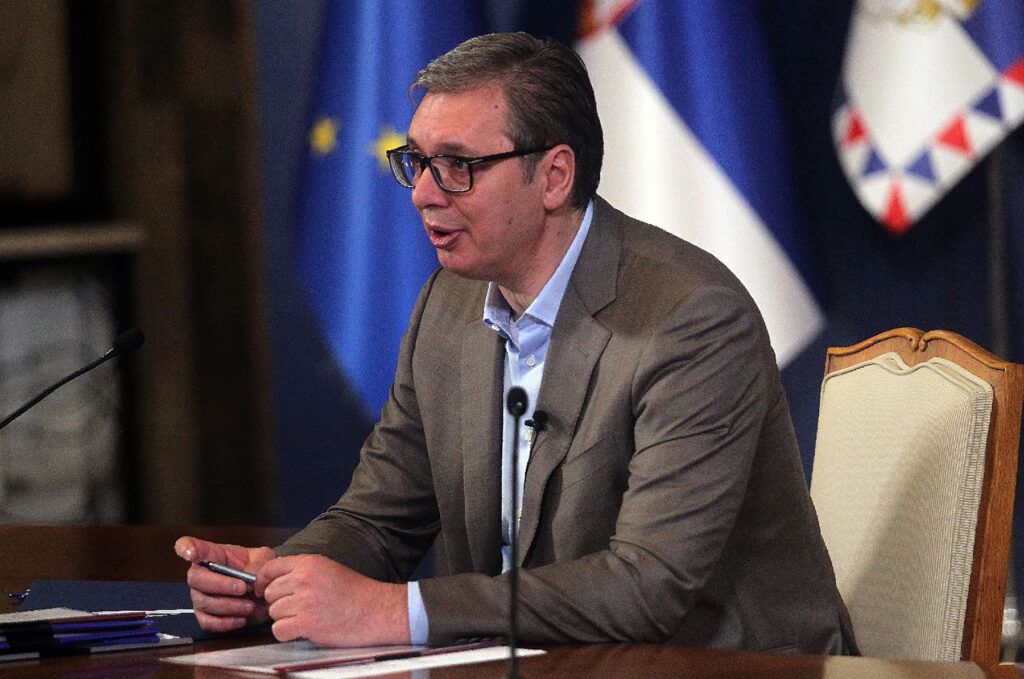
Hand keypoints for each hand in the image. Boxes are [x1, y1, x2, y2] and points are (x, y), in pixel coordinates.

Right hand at [175, 535, 275, 632]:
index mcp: (214, 554)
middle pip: (196, 578)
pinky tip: (241, 618)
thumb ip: (258, 563)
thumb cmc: (259, 572)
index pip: (192, 546)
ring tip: (250, 605)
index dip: (186, 548)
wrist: (268, 595)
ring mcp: (201, 596)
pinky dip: (226, 622)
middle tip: (243, 588)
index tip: (191, 554)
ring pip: (204, 602)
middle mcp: (202, 574)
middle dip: (221, 585)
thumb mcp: (265, 558)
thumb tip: (249, 575)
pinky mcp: (205, 616)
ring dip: (230, 605)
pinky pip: (208, 622)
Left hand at [256, 555, 409, 646]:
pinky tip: (302, 630)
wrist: (376, 610)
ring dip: (285, 619)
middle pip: (270, 593)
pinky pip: (278, 630)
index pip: (270, 568)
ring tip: (306, 618)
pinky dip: (287, 633)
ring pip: (273, 612)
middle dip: (279, 603)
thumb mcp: (328, 569)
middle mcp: (304, 578)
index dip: (262, 581)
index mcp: (309, 563)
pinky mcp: (307, 622)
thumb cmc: (355, 592)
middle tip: (296, 608)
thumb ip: (302, 571)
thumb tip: (274, 579)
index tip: (263, 590)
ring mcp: (305, 601)